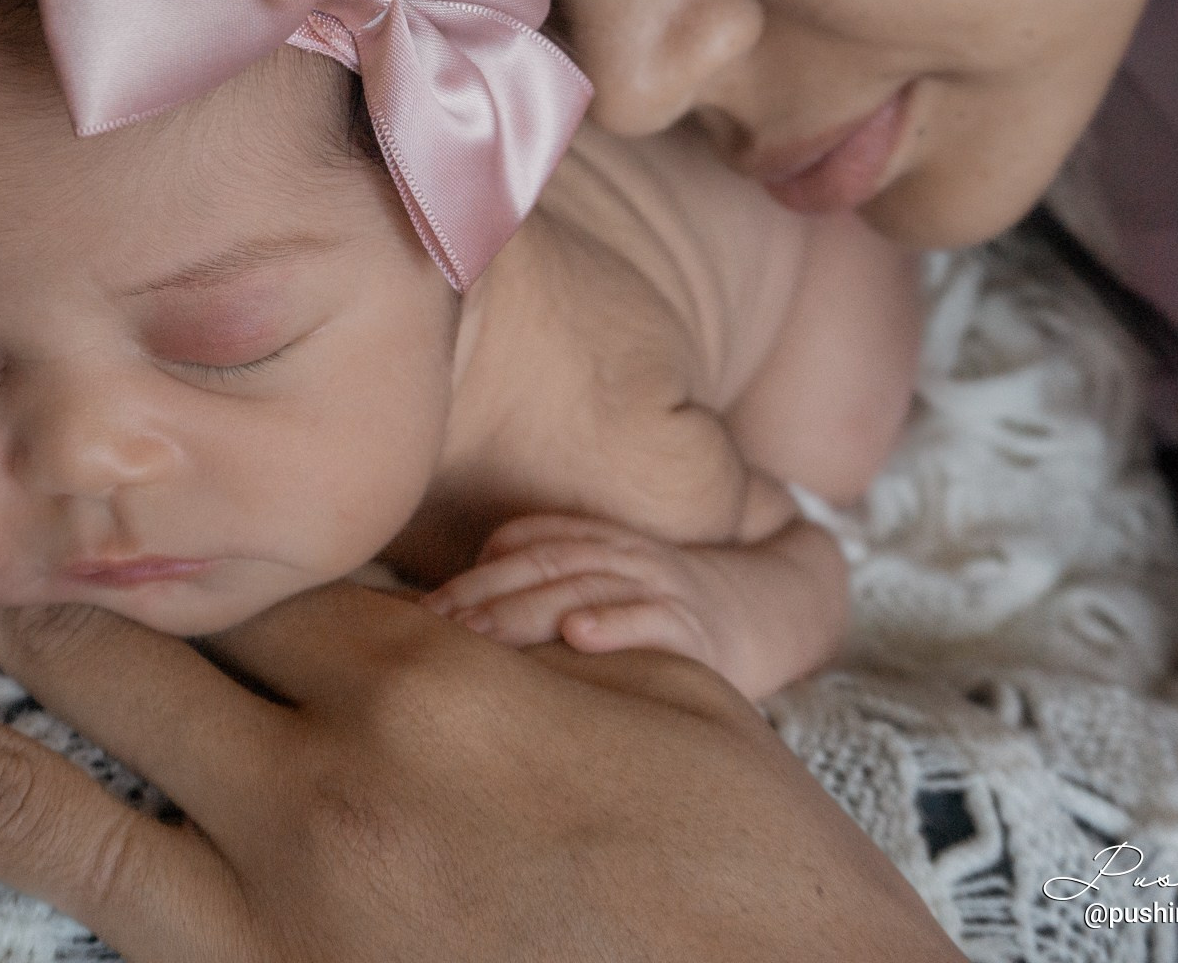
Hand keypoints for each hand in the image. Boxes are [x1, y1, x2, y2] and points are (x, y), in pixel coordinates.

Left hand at [0, 579, 959, 962]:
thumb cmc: (773, 912)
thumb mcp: (693, 713)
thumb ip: (567, 610)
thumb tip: (474, 580)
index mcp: (434, 688)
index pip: (264, 567)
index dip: (187, 518)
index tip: (95, 484)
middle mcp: (321, 796)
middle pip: (103, 644)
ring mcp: (275, 933)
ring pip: (29, 794)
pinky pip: (109, 946)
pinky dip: (16, 887)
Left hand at [422, 512, 847, 701]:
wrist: (761, 615)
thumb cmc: (654, 612)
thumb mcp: (596, 588)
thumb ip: (535, 586)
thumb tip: (452, 613)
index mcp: (592, 542)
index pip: (520, 548)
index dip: (468, 577)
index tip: (417, 613)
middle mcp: (621, 556)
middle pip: (542, 567)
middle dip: (483, 596)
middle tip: (432, 629)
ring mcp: (659, 586)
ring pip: (585, 590)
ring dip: (528, 611)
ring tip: (479, 634)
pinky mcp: (695, 627)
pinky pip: (653, 620)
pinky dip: (615, 623)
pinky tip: (578, 635)